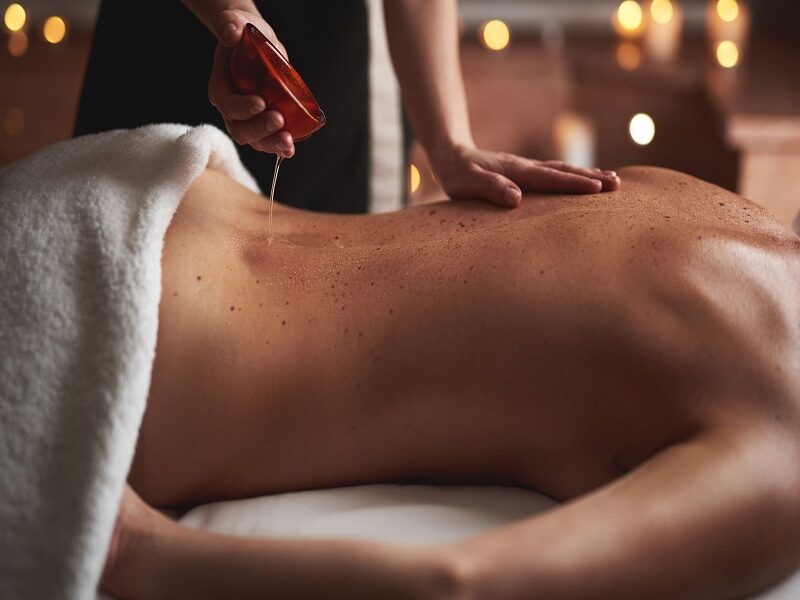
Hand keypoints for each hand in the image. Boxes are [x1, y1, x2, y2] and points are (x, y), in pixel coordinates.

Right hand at [207, 8, 294, 157]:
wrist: (255, 44)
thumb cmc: (245, 34)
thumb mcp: (238, 24)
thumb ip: (231, 25)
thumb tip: (232, 32)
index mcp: (221, 87)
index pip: (227, 103)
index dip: (241, 107)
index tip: (261, 102)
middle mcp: (232, 108)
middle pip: (239, 129)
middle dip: (259, 129)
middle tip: (278, 120)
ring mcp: (248, 119)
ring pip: (254, 140)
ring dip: (271, 144)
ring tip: (288, 144)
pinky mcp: (264, 122)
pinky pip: (269, 140)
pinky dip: (280, 146)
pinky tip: (292, 146)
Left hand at [430, 144, 620, 208]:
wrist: (450, 154)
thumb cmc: (456, 172)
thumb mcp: (466, 183)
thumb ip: (490, 189)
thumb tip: (517, 199)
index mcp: (516, 171)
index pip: (550, 178)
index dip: (574, 184)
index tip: (598, 189)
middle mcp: (526, 167)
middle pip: (564, 171)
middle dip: (592, 178)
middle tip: (618, 185)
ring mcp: (527, 169)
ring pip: (563, 171)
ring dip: (588, 175)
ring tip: (614, 181)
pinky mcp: (525, 173)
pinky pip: (555, 174)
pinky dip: (574, 176)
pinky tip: (586, 181)